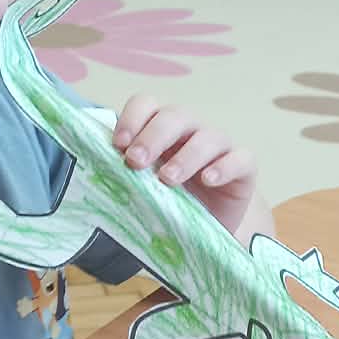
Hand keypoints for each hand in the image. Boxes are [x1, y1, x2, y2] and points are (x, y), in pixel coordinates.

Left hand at [113, 95, 257, 236]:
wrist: (205, 233)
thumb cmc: (170, 204)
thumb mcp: (144, 188)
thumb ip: (125, 175)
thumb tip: (94, 170)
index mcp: (161, 129)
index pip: (147, 105)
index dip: (132, 118)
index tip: (118, 145)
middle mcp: (190, 131)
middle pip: (175, 116)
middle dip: (153, 137)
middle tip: (135, 162)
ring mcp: (220, 147)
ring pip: (207, 137)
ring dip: (186, 156)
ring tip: (168, 179)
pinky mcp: (244, 168)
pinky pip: (240, 159)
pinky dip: (224, 166)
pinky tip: (208, 180)